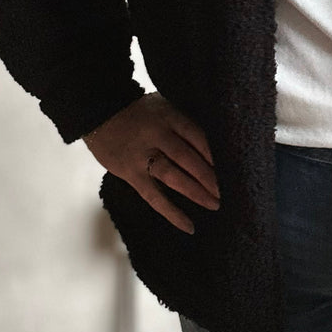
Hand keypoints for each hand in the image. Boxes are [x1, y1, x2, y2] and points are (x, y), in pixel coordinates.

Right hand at [82, 92, 218, 234]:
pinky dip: (171, 212)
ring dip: (196, 192)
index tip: (232, 167)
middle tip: (228, 191)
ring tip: (215, 204)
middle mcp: (157, 136)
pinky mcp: (131, 174)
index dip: (215, 154)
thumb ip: (184, 122)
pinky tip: (189, 226)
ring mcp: (142, 156)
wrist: (99, 111)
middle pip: (188, 158)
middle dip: (210, 176)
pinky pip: (154, 197)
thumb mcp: (164, 105)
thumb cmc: (140, 111)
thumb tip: (214, 142)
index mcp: (168, 116)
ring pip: (174, 177)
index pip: (197, 136)